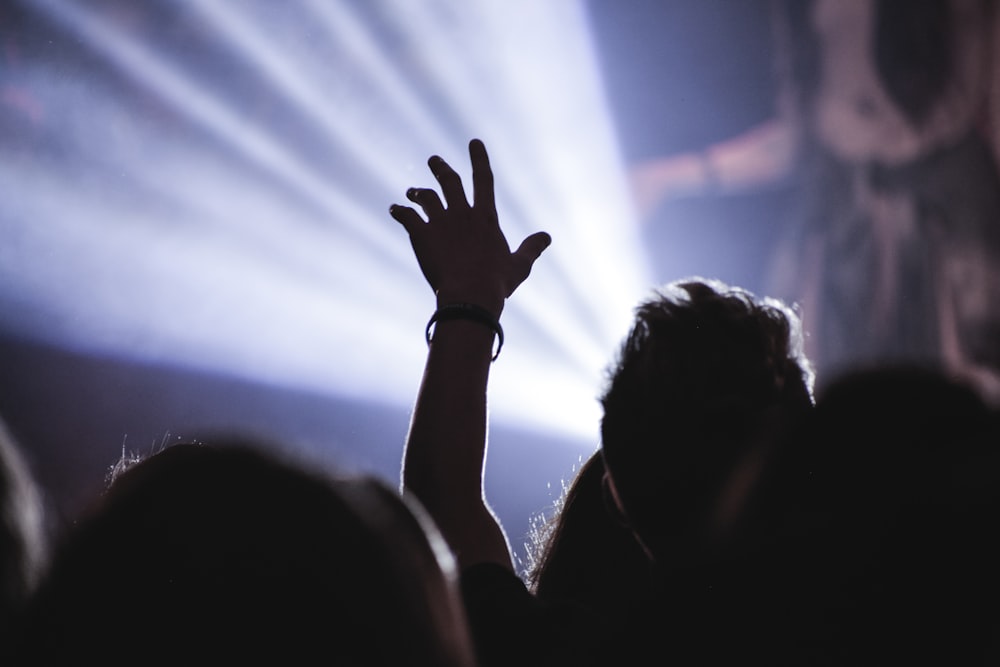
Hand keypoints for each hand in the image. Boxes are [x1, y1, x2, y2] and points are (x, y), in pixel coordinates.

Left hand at [390, 138, 550, 315]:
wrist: (470, 295)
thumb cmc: (497, 283)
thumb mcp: (520, 265)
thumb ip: (532, 248)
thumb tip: (547, 236)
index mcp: (486, 218)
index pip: (484, 180)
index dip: (479, 159)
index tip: (474, 142)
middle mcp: (462, 214)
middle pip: (450, 181)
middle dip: (441, 168)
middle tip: (434, 160)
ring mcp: (440, 223)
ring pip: (426, 197)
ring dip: (417, 191)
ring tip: (411, 191)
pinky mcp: (421, 235)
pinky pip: (406, 216)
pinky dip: (399, 211)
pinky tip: (394, 210)